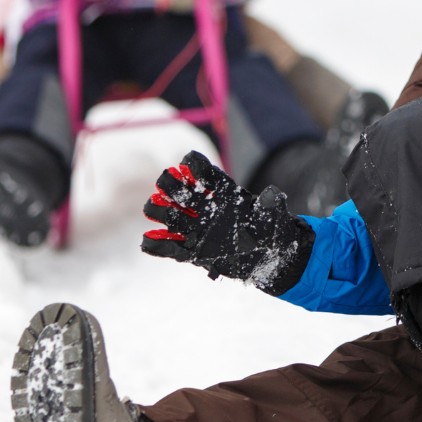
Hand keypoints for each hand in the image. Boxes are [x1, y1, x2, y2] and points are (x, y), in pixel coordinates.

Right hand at [141, 151, 314, 293]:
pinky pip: (169, 248)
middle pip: (181, 192)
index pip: (206, 174)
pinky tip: (147, 242)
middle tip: (165, 186)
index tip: (188, 163)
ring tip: (153, 209)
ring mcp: (197, 229)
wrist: (268, 258)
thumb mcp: (274, 219)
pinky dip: (156, 245)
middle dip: (170, 186)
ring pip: (170, 216)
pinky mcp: (192, 252)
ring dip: (159, 211)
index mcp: (224, 195)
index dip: (196, 166)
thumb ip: (270, 207)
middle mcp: (206, 209)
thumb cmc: (272, 233)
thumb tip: (273, 194)